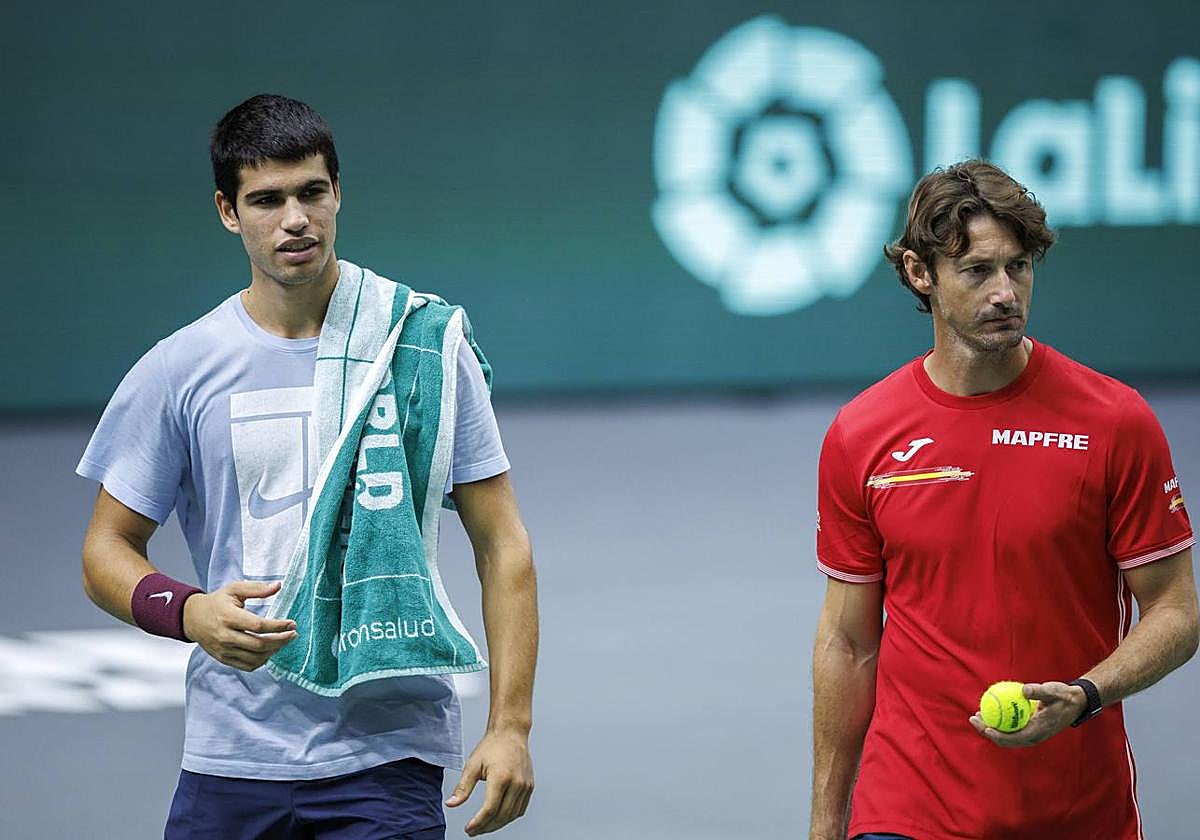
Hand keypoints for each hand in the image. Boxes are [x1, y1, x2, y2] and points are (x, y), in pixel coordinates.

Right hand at [182, 580, 296, 671]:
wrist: (192, 618)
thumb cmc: (217, 602)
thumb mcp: (234, 589)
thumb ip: (257, 589)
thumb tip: (278, 586)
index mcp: (229, 617)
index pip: (258, 625)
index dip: (278, 626)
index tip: (292, 623)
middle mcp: (225, 636)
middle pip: (259, 644)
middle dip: (280, 640)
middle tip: (293, 634)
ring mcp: (224, 649)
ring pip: (254, 658)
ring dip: (273, 651)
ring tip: (284, 641)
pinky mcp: (223, 658)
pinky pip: (247, 665)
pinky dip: (262, 661)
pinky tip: (270, 651)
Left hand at [445, 729, 533, 835]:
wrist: (511, 733)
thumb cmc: (492, 746)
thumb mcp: (472, 765)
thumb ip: (462, 788)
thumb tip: (451, 804)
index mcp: (501, 777)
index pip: (489, 809)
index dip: (478, 823)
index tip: (468, 829)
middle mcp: (517, 783)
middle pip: (501, 815)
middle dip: (486, 827)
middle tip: (473, 831)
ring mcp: (525, 785)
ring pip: (512, 815)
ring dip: (497, 825)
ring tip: (484, 826)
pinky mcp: (530, 786)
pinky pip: (520, 809)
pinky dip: (509, 817)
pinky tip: (498, 817)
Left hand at [969, 681, 1087, 746]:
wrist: (1076, 702)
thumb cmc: (1064, 696)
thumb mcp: (1054, 692)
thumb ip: (1039, 691)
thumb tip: (1023, 690)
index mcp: (1037, 732)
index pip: (1012, 739)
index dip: (996, 735)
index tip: (984, 727)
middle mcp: (1032, 736)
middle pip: (1004, 739)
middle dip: (986, 731)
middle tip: (973, 718)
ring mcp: (1030, 733)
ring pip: (1006, 734)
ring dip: (990, 726)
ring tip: (976, 714)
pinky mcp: (1028, 727)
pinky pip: (1010, 726)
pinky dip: (999, 720)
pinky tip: (989, 708)